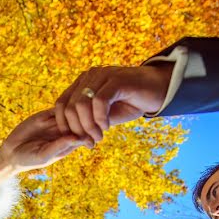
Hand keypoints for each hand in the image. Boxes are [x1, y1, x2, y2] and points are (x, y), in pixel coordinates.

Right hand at [0, 109, 87, 171]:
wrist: (11, 152)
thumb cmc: (29, 159)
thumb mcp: (44, 155)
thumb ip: (59, 146)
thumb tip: (77, 137)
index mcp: (69, 145)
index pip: (86, 134)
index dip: (90, 129)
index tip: (86, 127)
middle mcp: (65, 133)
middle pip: (82, 120)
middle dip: (83, 116)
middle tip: (77, 116)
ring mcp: (56, 123)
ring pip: (71, 111)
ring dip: (71, 109)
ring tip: (61, 115)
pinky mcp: (45, 115)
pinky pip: (58, 106)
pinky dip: (60, 105)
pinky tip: (54, 111)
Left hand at [54, 63, 173, 141]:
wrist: (157, 91)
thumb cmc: (130, 103)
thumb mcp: (105, 116)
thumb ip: (88, 121)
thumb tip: (73, 137)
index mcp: (82, 83)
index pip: (61, 105)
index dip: (64, 126)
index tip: (76, 141)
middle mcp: (89, 76)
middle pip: (69, 107)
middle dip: (77, 130)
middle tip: (90, 143)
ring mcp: (102, 75)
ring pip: (81, 105)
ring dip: (89, 127)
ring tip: (99, 137)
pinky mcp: (116, 79)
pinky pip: (99, 101)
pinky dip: (100, 119)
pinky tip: (107, 127)